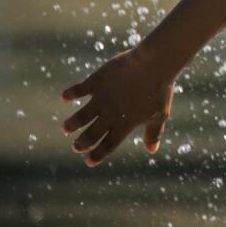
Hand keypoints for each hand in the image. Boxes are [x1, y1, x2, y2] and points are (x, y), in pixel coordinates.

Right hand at [60, 45, 176, 166]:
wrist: (153, 64)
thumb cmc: (160, 89)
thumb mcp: (159, 114)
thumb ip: (153, 133)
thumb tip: (152, 151)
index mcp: (124, 125)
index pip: (108, 145)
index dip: (97, 154)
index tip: (89, 161)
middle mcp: (109, 115)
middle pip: (91, 134)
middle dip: (82, 143)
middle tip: (76, 146)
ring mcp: (101, 99)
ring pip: (80, 117)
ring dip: (72, 124)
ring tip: (66, 128)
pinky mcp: (96, 82)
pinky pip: (79, 89)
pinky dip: (70, 93)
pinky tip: (65, 97)